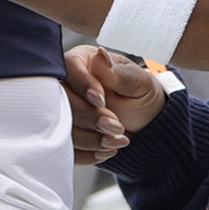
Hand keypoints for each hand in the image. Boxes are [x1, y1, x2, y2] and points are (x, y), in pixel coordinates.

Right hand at [63, 45, 167, 165]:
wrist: (147, 122)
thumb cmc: (142, 95)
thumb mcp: (137, 82)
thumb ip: (116, 72)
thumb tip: (100, 56)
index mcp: (85, 61)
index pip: (71, 67)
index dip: (83, 85)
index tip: (101, 100)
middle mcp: (70, 84)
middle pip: (62, 98)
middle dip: (89, 116)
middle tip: (115, 125)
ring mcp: (65, 110)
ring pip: (61, 125)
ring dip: (90, 138)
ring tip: (116, 138)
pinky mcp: (67, 133)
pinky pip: (65, 147)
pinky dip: (86, 153)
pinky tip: (105, 150)